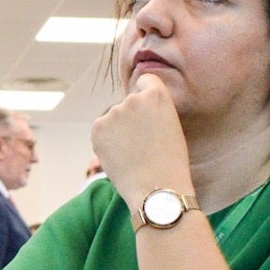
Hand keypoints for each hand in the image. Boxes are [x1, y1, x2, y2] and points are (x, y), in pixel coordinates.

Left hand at [91, 72, 192, 213]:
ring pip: (113, 118)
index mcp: (157, 94)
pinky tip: (120, 156)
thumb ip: (153, 111)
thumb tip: (133, 109)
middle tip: (141, 142)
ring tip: (132, 153)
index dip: (146, 95)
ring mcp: (113, 112)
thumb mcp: (171, 126)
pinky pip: (102, 130)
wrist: (156, 188)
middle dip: (131, 117)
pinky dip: (106, 141)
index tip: (147, 111)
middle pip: (127, 102)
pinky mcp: (97, 128)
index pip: (145, 81)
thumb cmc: (170, 162)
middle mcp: (133, 98)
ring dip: (118, 130)